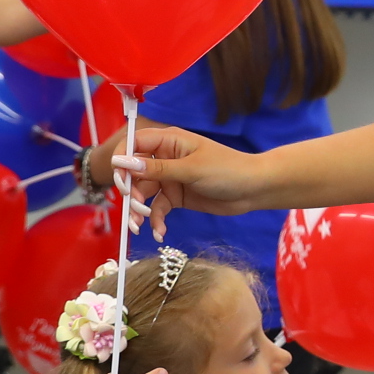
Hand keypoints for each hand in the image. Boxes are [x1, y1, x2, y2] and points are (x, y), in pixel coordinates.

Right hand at [109, 125, 270, 215]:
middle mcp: (165, 157)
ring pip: (143, 193)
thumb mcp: (191, 169)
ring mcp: (170, 178)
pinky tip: (160, 233)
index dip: (122, 158)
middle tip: (133, 208)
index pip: (134, 142)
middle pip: (134, 172)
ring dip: (138, 210)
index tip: (120, 179)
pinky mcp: (176, 196)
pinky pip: (157, 208)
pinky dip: (155, 220)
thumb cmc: (227, 170)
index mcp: (169, 141)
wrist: (253, 190)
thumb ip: (157, 168)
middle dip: (130, 192)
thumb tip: (123, 162)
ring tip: (140, 226)